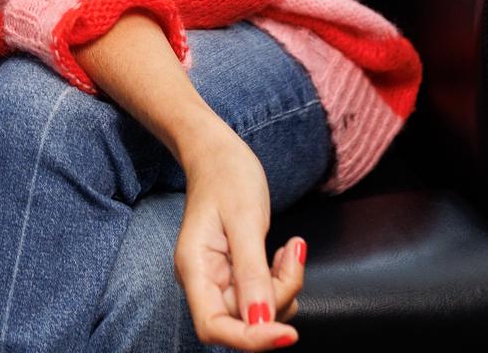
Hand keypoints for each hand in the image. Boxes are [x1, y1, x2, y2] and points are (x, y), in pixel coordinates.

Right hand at [176, 126, 303, 348]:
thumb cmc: (227, 176)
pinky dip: (283, 281)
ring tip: (290, 250)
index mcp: (195, 270)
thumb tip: (261, 321)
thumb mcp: (245, 220)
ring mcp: (220, 279)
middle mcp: (204, 282)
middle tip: (292, 257)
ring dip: (284, 289)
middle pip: (243, 321)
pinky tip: (286, 253)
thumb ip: (251, 272)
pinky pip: (265, 295)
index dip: (250, 339)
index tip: (286, 333)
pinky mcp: (236, 275)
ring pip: (259, 312)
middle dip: (276, 299)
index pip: (214, 327)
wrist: (219, 153)